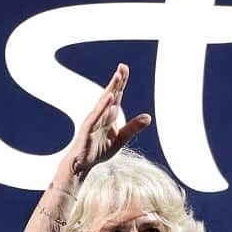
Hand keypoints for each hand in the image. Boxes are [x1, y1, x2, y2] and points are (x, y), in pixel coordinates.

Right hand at [64, 63, 151, 179]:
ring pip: (103, 102)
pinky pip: (96, 116)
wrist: (82, 165)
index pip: (116, 96)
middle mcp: (100, 115)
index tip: (125, 68)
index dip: (121, 83)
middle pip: (110, 95)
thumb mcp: (120, 139)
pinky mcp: (87, 129)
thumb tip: (148, 117)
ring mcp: (93, 121)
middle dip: (116, 81)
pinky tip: (108, 97)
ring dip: (110, 88)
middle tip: (122, 66)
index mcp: (108, 116)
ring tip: (117, 76)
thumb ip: (133, 128)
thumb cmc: (98, 151)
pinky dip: (102, 106)